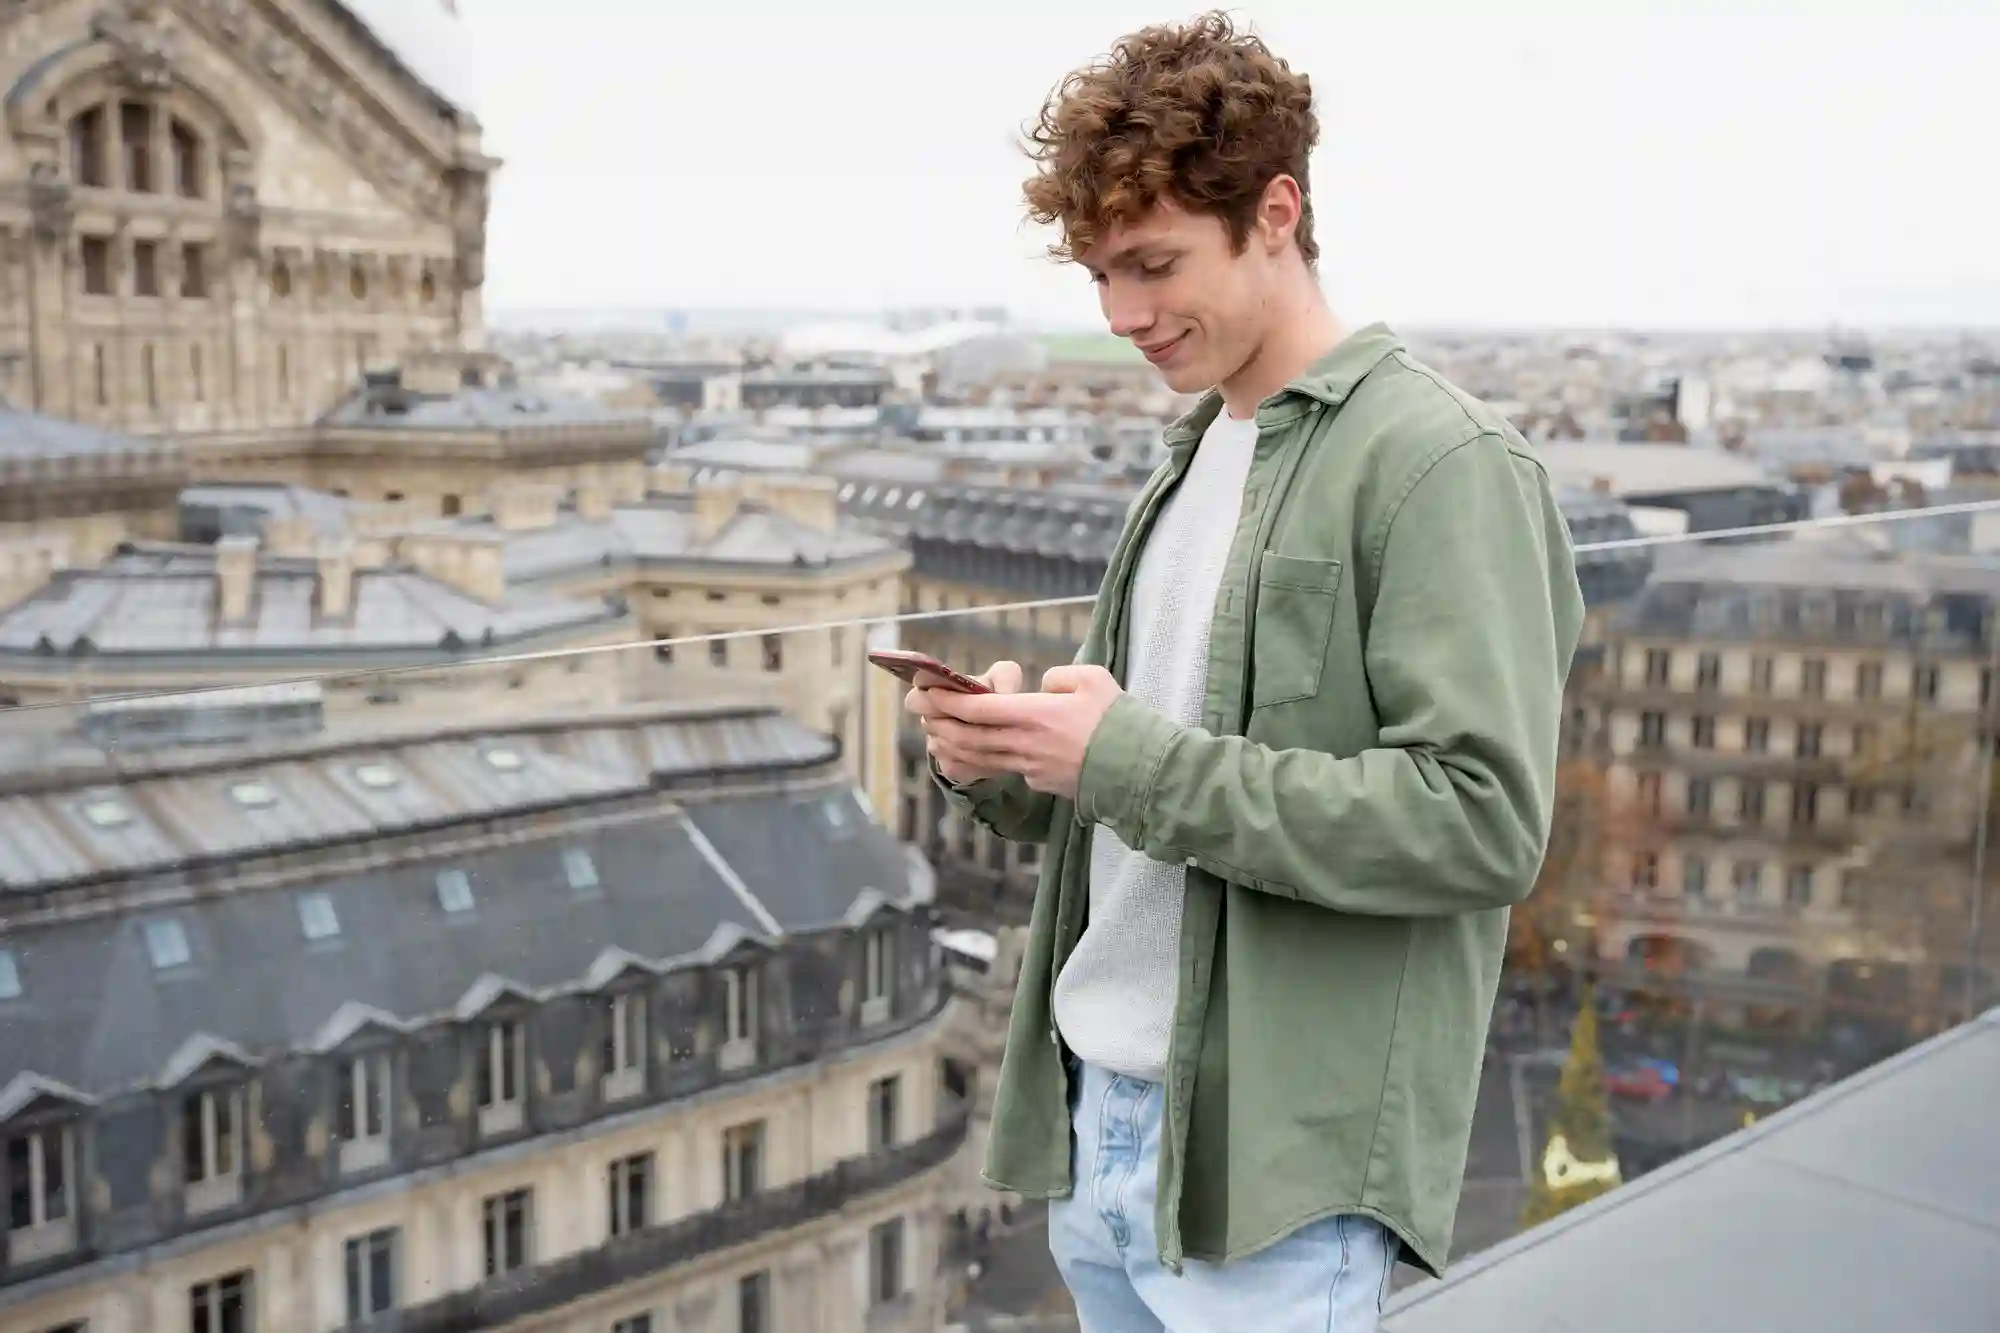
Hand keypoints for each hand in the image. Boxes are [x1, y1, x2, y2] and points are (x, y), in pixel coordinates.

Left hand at [919, 665, 1123, 799]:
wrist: (1140, 771)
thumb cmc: (1119, 722)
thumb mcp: (1093, 681)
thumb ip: (1061, 676)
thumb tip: (1043, 686)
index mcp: (1036, 715)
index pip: (979, 709)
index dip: (948, 700)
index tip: (927, 689)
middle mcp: (1026, 744)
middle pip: (969, 735)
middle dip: (939, 721)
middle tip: (918, 708)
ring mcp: (1031, 768)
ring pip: (979, 756)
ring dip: (951, 744)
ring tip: (934, 732)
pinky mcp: (1040, 783)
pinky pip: (999, 770)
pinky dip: (975, 762)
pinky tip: (965, 755)